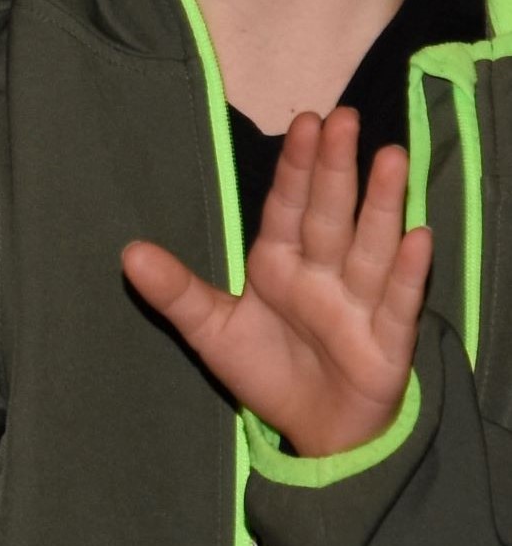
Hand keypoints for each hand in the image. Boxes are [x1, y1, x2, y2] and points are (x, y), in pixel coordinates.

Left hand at [123, 107, 429, 459]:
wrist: (315, 427)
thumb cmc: (267, 369)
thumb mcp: (212, 331)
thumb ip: (176, 292)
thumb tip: (127, 252)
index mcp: (280, 263)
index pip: (288, 207)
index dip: (297, 167)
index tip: (305, 122)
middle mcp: (324, 272)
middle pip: (329, 214)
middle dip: (336, 169)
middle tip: (344, 118)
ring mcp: (359, 301)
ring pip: (371, 245)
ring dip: (382, 204)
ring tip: (391, 157)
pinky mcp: (388, 338)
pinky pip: (399, 300)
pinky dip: (408, 271)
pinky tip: (417, 236)